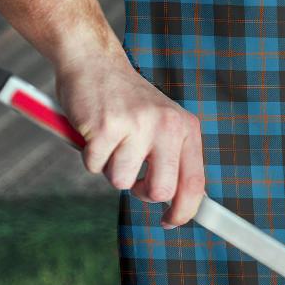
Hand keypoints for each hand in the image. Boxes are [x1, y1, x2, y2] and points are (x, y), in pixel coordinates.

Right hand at [55, 54, 204, 227]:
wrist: (95, 62)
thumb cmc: (127, 101)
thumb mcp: (162, 124)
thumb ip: (173, 158)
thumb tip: (181, 203)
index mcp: (185, 127)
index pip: (195, 183)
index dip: (184, 211)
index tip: (171, 222)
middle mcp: (167, 125)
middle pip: (161, 191)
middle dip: (141, 192)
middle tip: (132, 174)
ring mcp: (137, 125)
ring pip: (121, 181)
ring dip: (110, 167)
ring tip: (111, 140)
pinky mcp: (106, 126)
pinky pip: (94, 166)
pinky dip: (89, 155)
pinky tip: (94, 130)